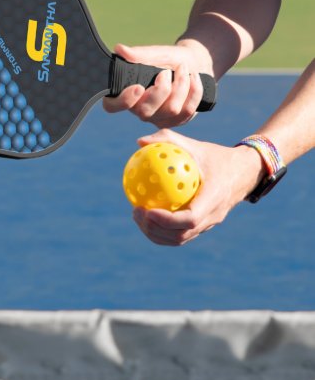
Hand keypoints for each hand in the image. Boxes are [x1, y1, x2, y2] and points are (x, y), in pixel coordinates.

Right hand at [103, 42, 212, 127]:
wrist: (194, 64)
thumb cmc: (169, 59)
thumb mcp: (156, 53)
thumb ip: (138, 54)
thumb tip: (119, 49)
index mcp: (127, 93)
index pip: (112, 106)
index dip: (123, 101)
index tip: (138, 87)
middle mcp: (139, 110)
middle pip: (145, 112)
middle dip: (161, 90)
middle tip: (166, 72)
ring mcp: (158, 118)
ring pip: (171, 110)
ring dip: (181, 85)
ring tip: (183, 69)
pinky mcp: (176, 121)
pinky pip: (187, 111)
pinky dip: (194, 90)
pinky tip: (194, 78)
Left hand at [132, 129, 265, 245]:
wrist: (244, 172)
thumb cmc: (216, 156)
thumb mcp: (195, 145)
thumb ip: (168, 140)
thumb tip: (140, 142)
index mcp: (214, 198)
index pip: (190, 219)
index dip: (167, 220)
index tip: (147, 210)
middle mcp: (213, 216)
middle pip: (181, 235)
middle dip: (155, 229)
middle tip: (136, 212)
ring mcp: (209, 224)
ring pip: (180, 239)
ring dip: (156, 233)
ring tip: (138, 216)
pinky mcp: (204, 226)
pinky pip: (181, 234)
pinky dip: (162, 231)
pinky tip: (147, 215)